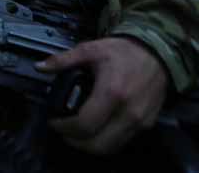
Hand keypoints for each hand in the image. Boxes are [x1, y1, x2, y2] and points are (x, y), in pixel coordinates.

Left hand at [35, 37, 168, 154]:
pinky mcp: (147, 124)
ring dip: (89, 145)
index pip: (85, 124)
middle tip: (63, 130)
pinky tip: (95, 128)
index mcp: (112, 92)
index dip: (64, 127)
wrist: (157, 52)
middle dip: (74, 141)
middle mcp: (128, 111)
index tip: (54, 122)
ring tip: (76, 131)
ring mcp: (140, 120)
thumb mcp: (90, 49)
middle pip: (97, 144)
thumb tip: (41, 66)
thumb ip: (63, 60)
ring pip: (110, 147)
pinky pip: (122, 141)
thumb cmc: (124, 51)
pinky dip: (105, 140)